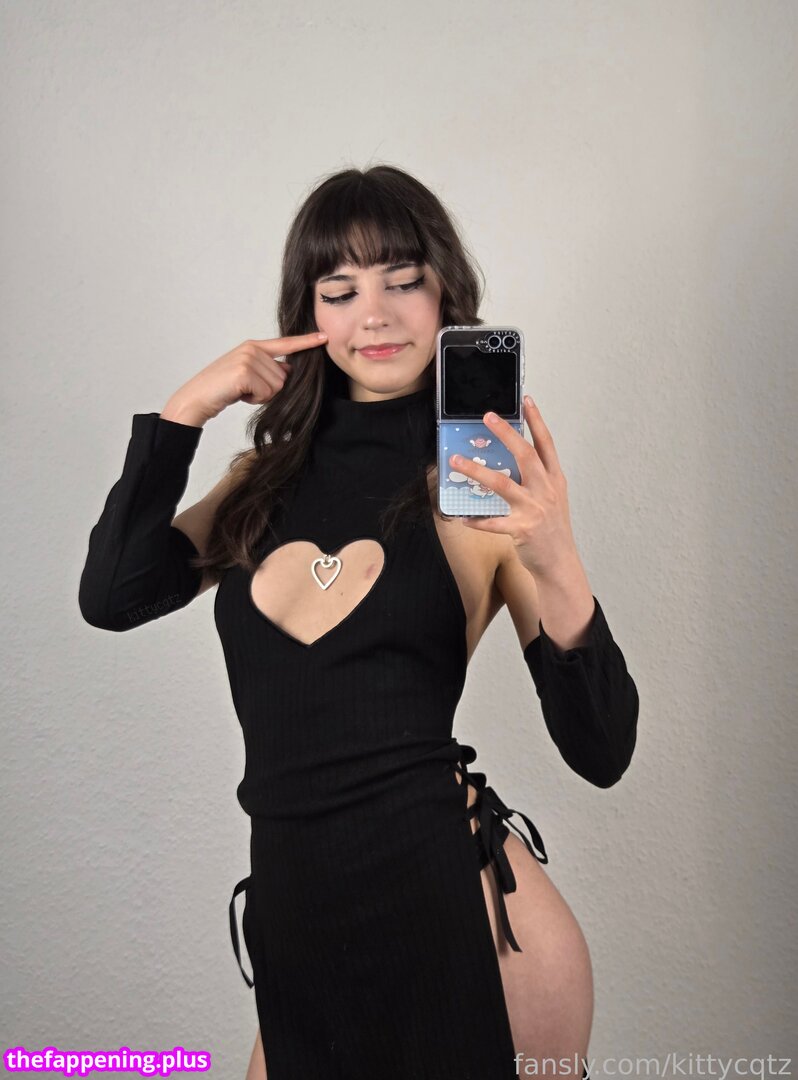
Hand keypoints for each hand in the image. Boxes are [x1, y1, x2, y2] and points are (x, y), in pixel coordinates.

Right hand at [162, 331, 327, 425]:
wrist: (196, 398)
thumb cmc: (221, 389)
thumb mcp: (247, 375)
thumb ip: (268, 370)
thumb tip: (289, 372)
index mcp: (253, 346)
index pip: (285, 344)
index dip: (306, 342)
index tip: (324, 337)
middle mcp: (252, 348)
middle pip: (283, 377)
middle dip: (268, 390)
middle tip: (245, 389)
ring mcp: (248, 358)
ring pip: (277, 386)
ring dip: (261, 396)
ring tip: (240, 391)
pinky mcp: (245, 371)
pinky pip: (267, 392)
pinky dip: (254, 399)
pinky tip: (238, 394)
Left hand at [449, 396, 579, 578]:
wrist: (560, 561)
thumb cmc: (553, 528)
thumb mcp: (552, 497)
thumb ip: (537, 478)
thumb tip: (512, 460)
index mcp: (554, 479)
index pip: (546, 444)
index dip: (537, 421)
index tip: (526, 402)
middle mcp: (546, 490)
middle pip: (525, 455)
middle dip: (507, 434)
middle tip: (488, 417)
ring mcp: (534, 509)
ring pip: (502, 484)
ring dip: (477, 471)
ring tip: (457, 461)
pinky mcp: (522, 529)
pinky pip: (494, 522)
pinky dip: (477, 520)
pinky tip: (463, 517)